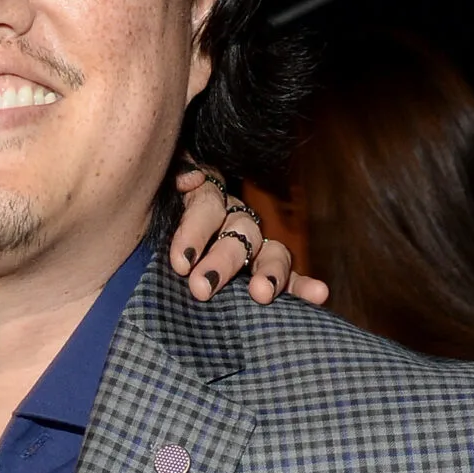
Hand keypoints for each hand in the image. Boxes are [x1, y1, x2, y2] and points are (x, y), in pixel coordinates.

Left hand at [169, 167, 329, 306]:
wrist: (162, 258)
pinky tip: (320, 294)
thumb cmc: (153, 227)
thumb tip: (188, 178)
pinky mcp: (269, 274)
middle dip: (223, 260)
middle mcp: (234, 220)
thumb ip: (174, 182)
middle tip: (202, 288)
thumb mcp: (159, 202)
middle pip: (239, 231)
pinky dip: (303, 287)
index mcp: (206, 200)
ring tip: (262, 293)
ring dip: (269, 272)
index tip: (181, 263)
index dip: (195, 231)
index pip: (206, 207)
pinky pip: (290, 278)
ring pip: (270, 253)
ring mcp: (255, 247)